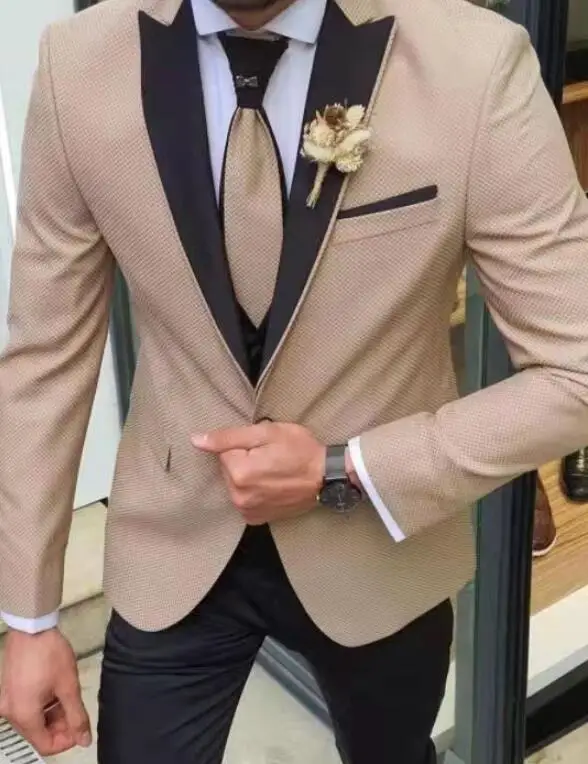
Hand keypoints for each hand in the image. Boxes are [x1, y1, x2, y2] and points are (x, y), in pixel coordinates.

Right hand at [0, 629, 90, 755]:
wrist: (32, 627)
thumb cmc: (50, 654)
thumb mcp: (68, 686)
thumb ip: (77, 716)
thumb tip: (85, 740)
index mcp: (23, 715)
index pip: (45, 745)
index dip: (67, 741)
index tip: (80, 728)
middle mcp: (11, 712)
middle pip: (38, 733)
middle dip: (60, 727)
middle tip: (78, 712)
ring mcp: (8, 701)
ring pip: (33, 720)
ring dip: (53, 716)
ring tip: (69, 698)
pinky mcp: (9, 690)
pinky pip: (26, 707)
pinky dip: (43, 706)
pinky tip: (56, 692)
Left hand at [192, 421, 325, 524]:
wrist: (326, 477)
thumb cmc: (300, 450)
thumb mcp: (266, 433)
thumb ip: (228, 436)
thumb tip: (196, 440)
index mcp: (239, 473)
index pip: (224, 451)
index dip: (244, 445)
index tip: (264, 447)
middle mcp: (238, 496)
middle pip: (228, 469)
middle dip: (244, 460)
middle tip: (270, 457)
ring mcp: (247, 510)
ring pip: (235, 483)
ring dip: (248, 476)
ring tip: (273, 472)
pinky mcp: (256, 519)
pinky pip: (243, 498)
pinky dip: (253, 491)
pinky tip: (271, 486)